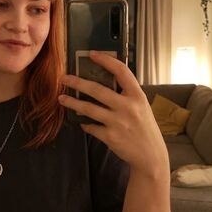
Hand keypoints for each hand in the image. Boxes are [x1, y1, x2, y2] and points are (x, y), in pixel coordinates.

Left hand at [58, 51, 168, 177]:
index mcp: (137, 96)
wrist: (150, 156)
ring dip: (72, 103)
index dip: (106, 61)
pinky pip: (91, 127)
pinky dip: (84, 124)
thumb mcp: (141, 107)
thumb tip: (100, 83)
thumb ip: (125, 96)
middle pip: (97, 90)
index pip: (122, 72)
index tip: (92, 54)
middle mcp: (128, 107)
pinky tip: (81, 122)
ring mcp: (118, 122)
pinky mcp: (110, 137)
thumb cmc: (144, 128)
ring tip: (61, 98)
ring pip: (89, 109)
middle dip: (77, 82)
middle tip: (64, 78)